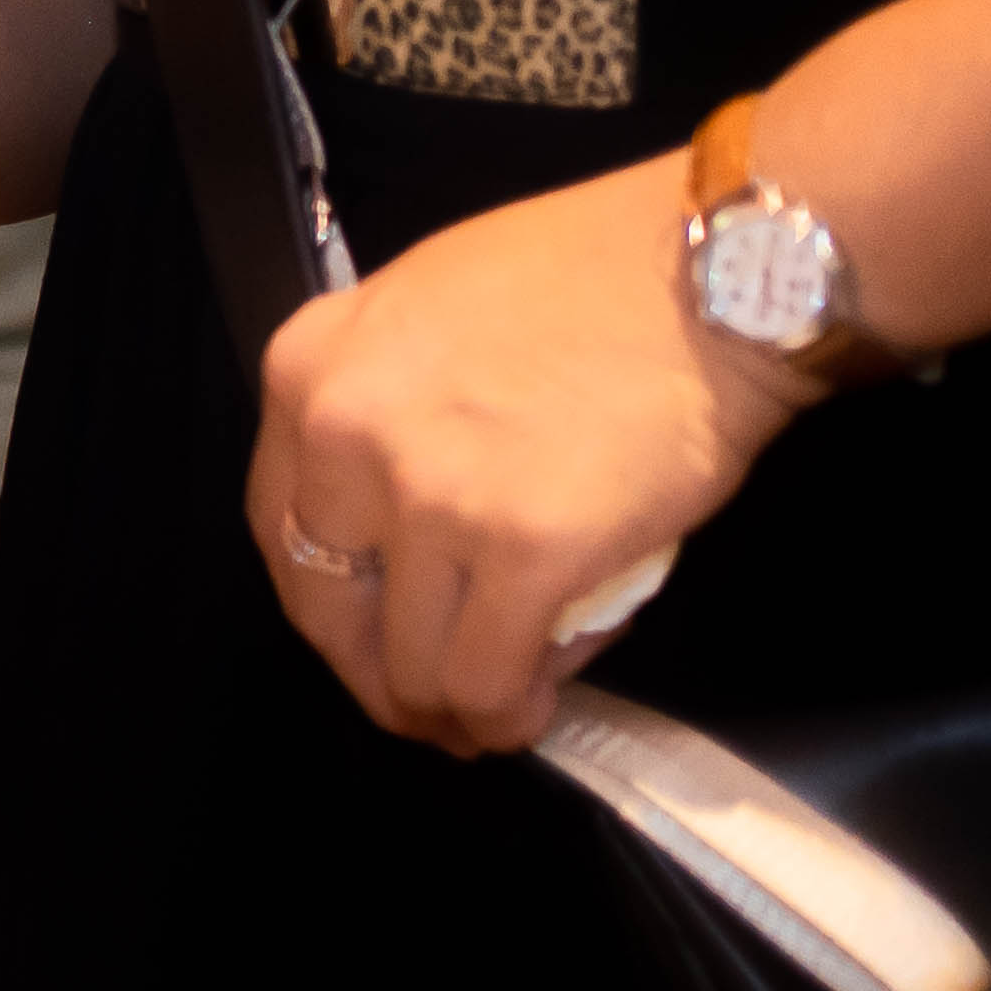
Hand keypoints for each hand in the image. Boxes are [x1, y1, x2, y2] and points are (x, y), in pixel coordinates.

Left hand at [246, 155, 819, 752]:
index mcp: (309, 368)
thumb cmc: (588, 280)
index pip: (280, 528)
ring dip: (446, 710)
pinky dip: (504, 713)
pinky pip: (484, 679)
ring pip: (407, 664)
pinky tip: (529, 710)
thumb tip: (394, 528)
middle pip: (327, 610)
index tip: (367, 640)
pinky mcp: (524, 550)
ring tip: (490, 714)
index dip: (329, 608)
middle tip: (426, 706)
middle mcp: (345, 432)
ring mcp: (431, 494)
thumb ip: (383, 408)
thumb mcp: (423, 312)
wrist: (710, 276)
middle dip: (375, 676)